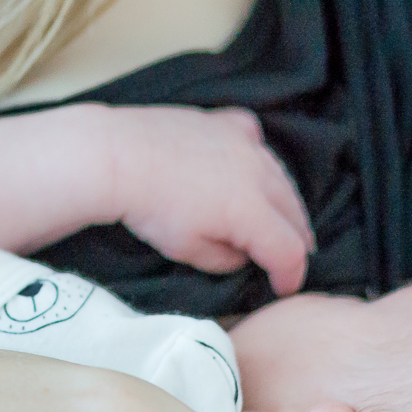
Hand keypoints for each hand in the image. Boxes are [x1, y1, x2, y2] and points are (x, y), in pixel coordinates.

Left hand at [104, 106, 313, 293]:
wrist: (116, 156)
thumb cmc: (149, 208)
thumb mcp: (188, 250)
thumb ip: (225, 259)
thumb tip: (241, 255)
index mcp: (252, 210)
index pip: (289, 250)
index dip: (291, 274)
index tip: (283, 288)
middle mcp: (258, 173)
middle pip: (294, 213)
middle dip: (294, 240)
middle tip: (286, 257)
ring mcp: (244, 143)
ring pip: (280, 177)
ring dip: (282, 202)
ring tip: (276, 219)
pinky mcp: (225, 123)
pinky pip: (255, 141)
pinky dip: (257, 160)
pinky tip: (246, 168)